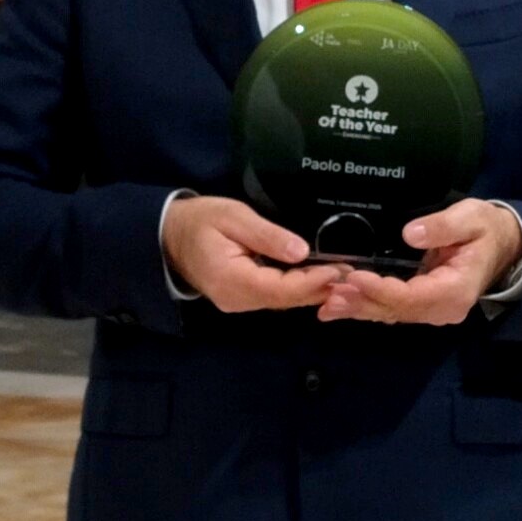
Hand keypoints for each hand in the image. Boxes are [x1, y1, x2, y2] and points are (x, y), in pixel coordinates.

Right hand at [163, 193, 332, 313]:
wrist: (169, 236)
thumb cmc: (201, 220)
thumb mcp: (234, 217)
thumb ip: (267, 236)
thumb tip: (301, 252)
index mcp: (232, 279)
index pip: (281, 288)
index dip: (313, 281)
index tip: (339, 270)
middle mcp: (237, 299)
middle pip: (286, 299)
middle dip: (320, 288)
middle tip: (352, 275)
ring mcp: (238, 303)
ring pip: (282, 301)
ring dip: (312, 290)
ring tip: (343, 276)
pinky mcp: (241, 298)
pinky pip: (274, 297)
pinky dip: (298, 289)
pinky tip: (318, 278)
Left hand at [317, 199, 521, 326]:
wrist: (502, 245)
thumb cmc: (485, 229)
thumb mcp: (470, 218)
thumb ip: (443, 226)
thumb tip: (411, 233)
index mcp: (455, 290)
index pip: (412, 296)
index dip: (381, 289)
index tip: (354, 276)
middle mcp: (443, 309)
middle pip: (396, 310)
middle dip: (361, 303)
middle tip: (327, 295)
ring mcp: (433, 311)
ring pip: (391, 313)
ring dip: (358, 308)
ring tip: (325, 304)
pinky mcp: (423, 306)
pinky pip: (392, 310)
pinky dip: (366, 306)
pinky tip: (339, 305)